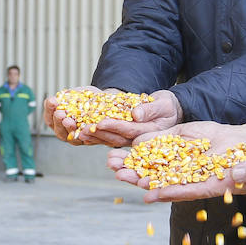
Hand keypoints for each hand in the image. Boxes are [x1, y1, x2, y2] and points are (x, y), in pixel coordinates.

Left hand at [44, 88, 182, 146]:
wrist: (169, 109)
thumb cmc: (169, 106)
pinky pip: (106, 136)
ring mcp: (128, 139)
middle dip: (97, 134)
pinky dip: (92, 134)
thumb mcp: (165, 104)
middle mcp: (136, 140)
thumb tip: (136, 114)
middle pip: (114, 138)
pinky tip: (79, 130)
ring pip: (107, 139)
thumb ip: (151, 109)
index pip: (128, 130)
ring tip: (76, 131)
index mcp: (149, 134)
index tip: (100, 122)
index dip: (114, 126)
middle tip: (81, 130)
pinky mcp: (122, 135)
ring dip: (91, 136)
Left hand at [108, 121, 245, 200]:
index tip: (146, 194)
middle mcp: (212, 176)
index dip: (170, 192)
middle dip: (147, 177)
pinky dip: (163, 152)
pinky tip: (143, 149)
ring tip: (119, 163)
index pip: (193, 189)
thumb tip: (237, 175)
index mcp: (225, 183)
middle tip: (118, 173)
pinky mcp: (211, 151)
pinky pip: (184, 153)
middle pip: (175, 179)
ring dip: (147, 165)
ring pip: (174, 166)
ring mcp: (210, 164)